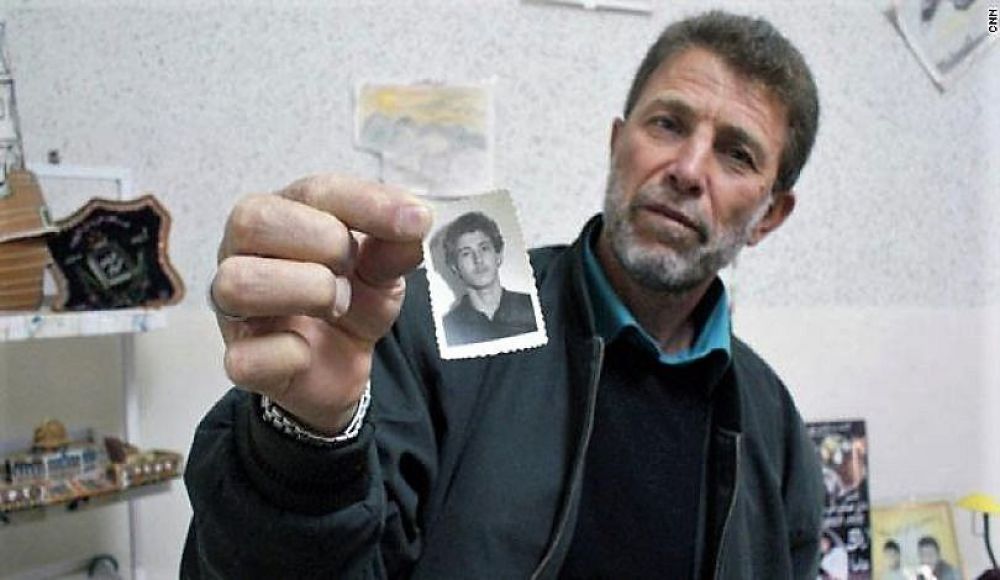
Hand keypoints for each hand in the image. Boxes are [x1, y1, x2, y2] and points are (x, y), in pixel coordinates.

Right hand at [211, 175, 431, 433]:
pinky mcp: (239, 358)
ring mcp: (232, 306)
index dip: (367, 204)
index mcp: (281, 214)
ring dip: (304, 292)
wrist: (344, 363)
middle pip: (253, 219)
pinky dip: (290, 353)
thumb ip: (397, 243)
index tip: (415, 222)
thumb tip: (415, 219)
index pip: (314, 191)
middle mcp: (243, 251)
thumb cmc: (353, 299)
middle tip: (351, 270)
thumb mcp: (384, 267)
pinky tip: (307, 350)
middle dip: (323, 243)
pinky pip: (245, 356)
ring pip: (237, 282)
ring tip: (336, 306)